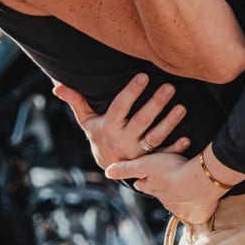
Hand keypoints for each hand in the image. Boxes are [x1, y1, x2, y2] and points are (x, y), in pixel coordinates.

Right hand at [53, 75, 190, 167]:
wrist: (109, 168)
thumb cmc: (99, 135)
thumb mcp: (86, 121)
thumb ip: (76, 102)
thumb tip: (57, 86)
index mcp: (109, 127)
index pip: (120, 107)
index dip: (131, 92)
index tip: (144, 76)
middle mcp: (123, 140)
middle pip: (141, 121)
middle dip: (156, 104)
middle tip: (169, 87)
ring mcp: (138, 152)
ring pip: (155, 137)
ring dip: (170, 123)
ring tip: (182, 107)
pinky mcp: (150, 161)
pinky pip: (164, 155)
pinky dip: (175, 148)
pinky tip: (187, 138)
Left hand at [105, 150, 223, 222]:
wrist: (201, 179)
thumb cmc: (173, 169)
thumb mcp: (147, 164)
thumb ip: (128, 169)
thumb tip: (106, 172)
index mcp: (153, 188)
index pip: (143, 185)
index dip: (143, 182)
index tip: (142, 180)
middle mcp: (166, 201)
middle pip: (161, 195)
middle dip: (162, 190)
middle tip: (167, 182)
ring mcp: (182, 209)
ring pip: (178, 204)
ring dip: (180, 199)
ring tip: (185, 192)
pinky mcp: (197, 215)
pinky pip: (194, 214)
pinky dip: (195, 210)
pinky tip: (199, 205)